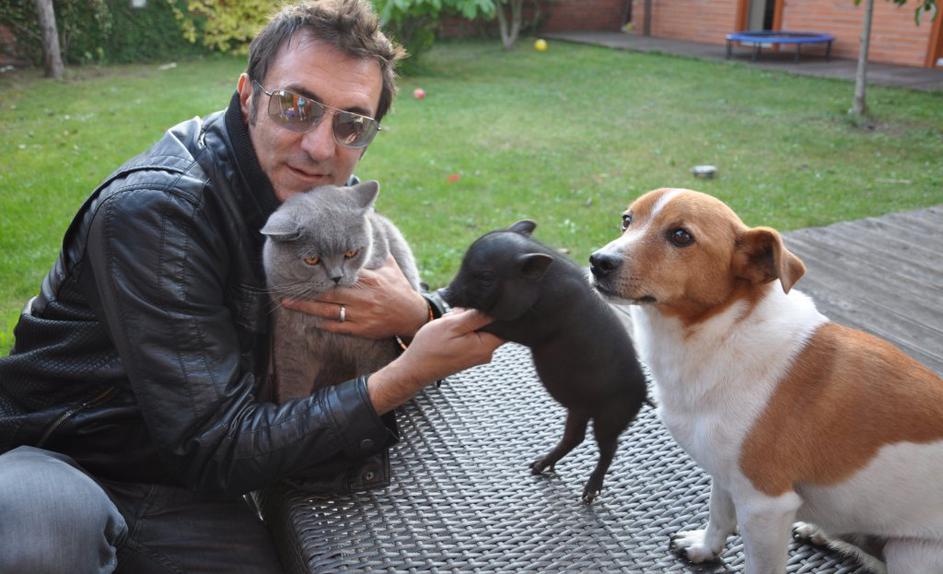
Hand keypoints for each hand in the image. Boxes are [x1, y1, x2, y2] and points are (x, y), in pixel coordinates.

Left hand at [281, 255, 428, 338]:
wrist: (412, 315)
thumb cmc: (400, 289)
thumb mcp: (391, 267)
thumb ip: (378, 251)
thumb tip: (372, 227)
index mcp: (368, 280)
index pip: (341, 275)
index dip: (322, 274)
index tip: (305, 269)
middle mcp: (361, 298)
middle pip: (328, 295)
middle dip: (306, 293)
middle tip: (284, 290)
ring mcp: (360, 315)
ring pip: (328, 312)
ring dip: (307, 309)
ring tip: (288, 303)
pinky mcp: (361, 329)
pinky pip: (338, 327)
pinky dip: (324, 325)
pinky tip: (312, 321)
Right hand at [366, 308, 504, 413]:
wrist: (415, 368)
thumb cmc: (431, 348)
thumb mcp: (453, 325)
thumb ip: (477, 316)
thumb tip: (497, 308)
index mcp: (486, 346)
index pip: (505, 325)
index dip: (494, 311)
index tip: (478, 307)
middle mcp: (486, 352)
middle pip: (490, 324)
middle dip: (474, 315)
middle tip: (456, 316)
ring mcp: (477, 354)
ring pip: (478, 328)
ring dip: (464, 321)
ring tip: (448, 324)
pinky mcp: (469, 354)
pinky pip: (470, 335)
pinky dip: (460, 329)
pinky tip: (448, 332)